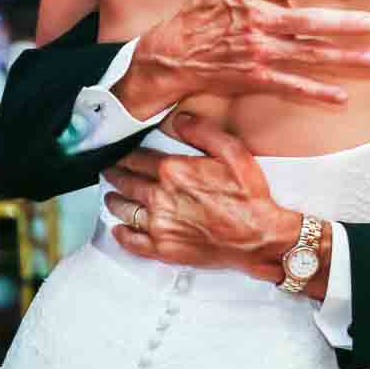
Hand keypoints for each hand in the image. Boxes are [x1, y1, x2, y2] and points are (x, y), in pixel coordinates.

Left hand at [103, 115, 313, 287]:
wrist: (259, 237)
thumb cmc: (249, 196)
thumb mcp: (233, 152)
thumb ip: (203, 131)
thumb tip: (179, 119)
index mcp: (174, 171)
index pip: (138, 159)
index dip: (127, 155)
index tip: (123, 154)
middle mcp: (160, 198)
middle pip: (126, 183)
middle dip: (116, 175)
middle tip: (110, 172)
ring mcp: (160, 225)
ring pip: (124, 210)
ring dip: (114, 201)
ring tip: (111, 196)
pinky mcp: (163, 249)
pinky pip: (131, 242)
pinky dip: (121, 234)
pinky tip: (118, 229)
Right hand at [117, 0, 369, 116]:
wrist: (173, 54)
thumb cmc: (199, 10)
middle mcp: (256, 23)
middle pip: (306, 23)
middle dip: (341, 24)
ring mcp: (257, 52)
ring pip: (306, 55)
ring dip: (340, 58)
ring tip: (369, 59)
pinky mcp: (256, 78)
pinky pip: (291, 85)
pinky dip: (316, 92)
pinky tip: (341, 95)